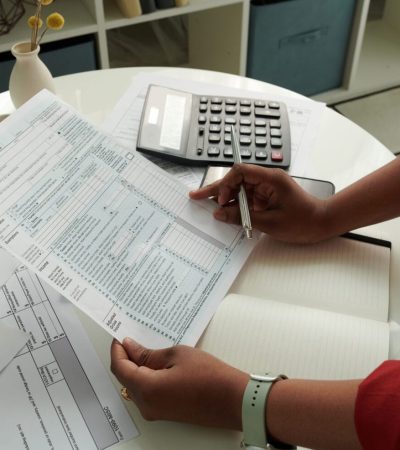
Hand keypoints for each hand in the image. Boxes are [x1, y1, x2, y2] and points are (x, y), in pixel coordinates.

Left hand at [110, 338, 247, 428]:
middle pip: (125, 378)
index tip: (120, 336)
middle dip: (126, 357)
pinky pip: (146, 393)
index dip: (117, 350)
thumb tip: (131, 348)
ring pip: (135, 385)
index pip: (120, 367)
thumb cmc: (210, 377)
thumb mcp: (176, 355)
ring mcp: (156, 411)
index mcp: (146, 389)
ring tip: (146, 347)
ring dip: (136, 367)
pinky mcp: (165, 412)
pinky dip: (146, 377)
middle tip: (132, 339)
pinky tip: (156, 363)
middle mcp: (147, 405)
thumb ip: (149, 353)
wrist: (233, 399)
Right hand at [190, 164, 327, 242]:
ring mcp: (265, 189)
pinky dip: (234, 206)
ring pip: (238, 190)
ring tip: (204, 204)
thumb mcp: (271, 223)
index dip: (226, 185)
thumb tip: (220, 213)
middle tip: (196, 196)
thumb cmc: (303, 221)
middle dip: (216, 189)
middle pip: (235, 180)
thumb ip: (242, 217)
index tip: (221, 201)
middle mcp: (266, 180)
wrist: (322, 223)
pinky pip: (245, 199)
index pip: (240, 171)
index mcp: (270, 179)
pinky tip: (222, 212)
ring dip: (223, 199)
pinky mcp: (265, 198)